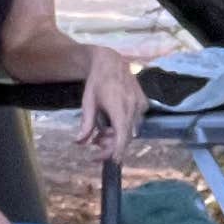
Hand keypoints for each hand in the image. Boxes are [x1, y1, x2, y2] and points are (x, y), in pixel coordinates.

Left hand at [72, 44, 143, 158]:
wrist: (111, 61)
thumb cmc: (97, 82)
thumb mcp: (88, 103)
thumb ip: (86, 124)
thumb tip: (80, 143)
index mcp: (119, 107)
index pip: (122, 136)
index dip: (118, 151)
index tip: (112, 162)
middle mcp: (133, 107)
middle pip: (125, 136)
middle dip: (111, 144)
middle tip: (95, 143)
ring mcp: (140, 105)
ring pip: (130, 130)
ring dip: (116, 135)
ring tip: (101, 130)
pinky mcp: (143, 103)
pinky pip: (134, 121)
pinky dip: (123, 126)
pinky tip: (112, 122)